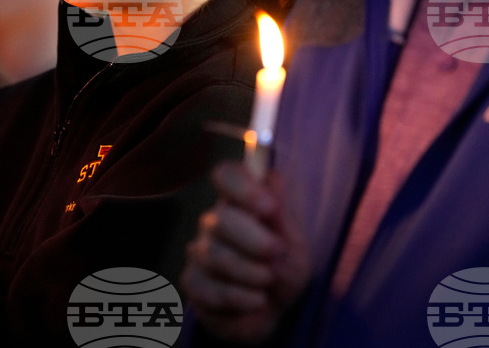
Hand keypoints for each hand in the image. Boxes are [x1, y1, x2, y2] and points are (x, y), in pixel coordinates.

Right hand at [181, 161, 309, 343]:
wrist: (273, 312)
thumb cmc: (284, 269)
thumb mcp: (295, 246)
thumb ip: (282, 215)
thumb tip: (272, 177)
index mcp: (241, 203)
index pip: (227, 176)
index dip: (243, 187)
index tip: (269, 207)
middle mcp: (215, 222)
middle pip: (220, 219)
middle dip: (253, 240)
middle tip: (276, 254)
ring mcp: (199, 251)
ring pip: (215, 256)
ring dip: (250, 273)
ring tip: (269, 283)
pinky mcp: (193, 283)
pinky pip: (210, 289)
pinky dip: (241, 299)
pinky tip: (256, 302)